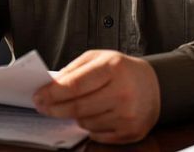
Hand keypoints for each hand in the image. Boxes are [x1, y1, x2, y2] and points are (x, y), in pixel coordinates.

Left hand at [32, 50, 160, 143]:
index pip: (75, 85)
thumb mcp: (99, 58)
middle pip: (77, 107)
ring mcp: (127, 115)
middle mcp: (122, 92)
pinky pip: (97, 135)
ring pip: (85, 123)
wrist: (155, 86)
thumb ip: (73, 70)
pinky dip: (91, 127)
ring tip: (83, 105)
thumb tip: (50, 87)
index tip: (38, 96)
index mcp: (113, 68)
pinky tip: (97, 114)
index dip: (52, 93)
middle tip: (43, 106)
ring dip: (76, 116)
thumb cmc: (121, 70)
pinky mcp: (130, 132)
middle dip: (55, 108)